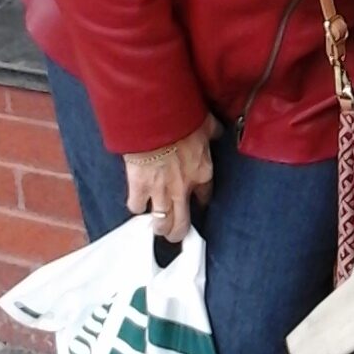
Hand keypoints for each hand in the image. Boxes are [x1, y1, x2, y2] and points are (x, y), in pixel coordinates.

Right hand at [124, 114, 220, 241]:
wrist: (155, 120)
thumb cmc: (181, 119)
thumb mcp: (206, 124)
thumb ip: (212, 131)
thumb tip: (217, 130)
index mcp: (202, 173)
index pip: (206, 196)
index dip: (201, 202)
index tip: (198, 203)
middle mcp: (183, 188)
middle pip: (182, 222)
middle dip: (179, 232)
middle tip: (176, 234)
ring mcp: (160, 191)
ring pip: (161, 223)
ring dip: (160, 227)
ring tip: (158, 229)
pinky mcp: (139, 188)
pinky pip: (137, 207)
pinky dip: (137, 208)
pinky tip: (138, 206)